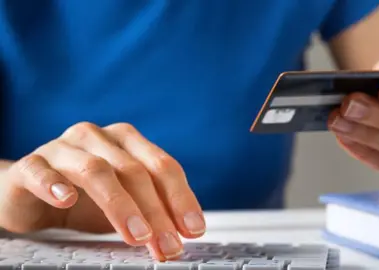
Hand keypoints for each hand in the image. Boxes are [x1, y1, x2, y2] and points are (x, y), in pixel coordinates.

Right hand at [0, 122, 204, 259]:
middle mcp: (98, 138)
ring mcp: (63, 148)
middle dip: (156, 211)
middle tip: (168, 244)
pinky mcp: (30, 165)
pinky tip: (66, 200)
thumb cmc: (84, 197)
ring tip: (137, 235)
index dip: (181, 198)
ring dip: (120, 204)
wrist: (29, 192)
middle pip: (134, 170)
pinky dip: (54, 184)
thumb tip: (180, 235)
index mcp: (127, 142)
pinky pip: (40, 171)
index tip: (193, 229)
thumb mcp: (125, 204)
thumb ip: (150, 211)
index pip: (163, 166)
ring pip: (95, 170)